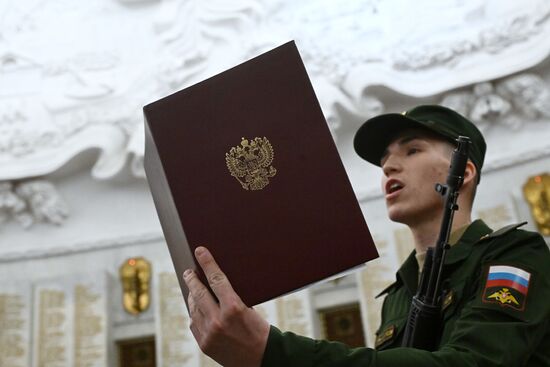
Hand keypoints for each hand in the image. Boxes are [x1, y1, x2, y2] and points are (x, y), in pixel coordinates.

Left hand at [183, 246, 269, 366]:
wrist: (261, 359)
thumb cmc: (259, 331)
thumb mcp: (250, 309)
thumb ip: (232, 298)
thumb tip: (215, 283)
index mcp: (234, 308)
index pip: (216, 279)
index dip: (207, 263)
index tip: (200, 252)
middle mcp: (218, 320)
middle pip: (199, 293)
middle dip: (192, 279)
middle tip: (189, 271)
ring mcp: (209, 333)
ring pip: (194, 308)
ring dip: (192, 296)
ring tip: (193, 289)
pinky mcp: (204, 344)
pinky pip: (194, 323)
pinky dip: (195, 313)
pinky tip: (197, 308)